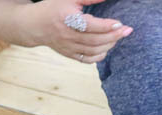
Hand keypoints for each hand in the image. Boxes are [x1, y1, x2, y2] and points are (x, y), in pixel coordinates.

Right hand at [0, 0, 131, 62]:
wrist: (34, 25)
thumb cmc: (54, 8)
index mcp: (67, 19)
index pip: (90, 26)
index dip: (107, 26)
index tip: (120, 23)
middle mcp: (67, 35)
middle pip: (94, 41)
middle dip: (113, 37)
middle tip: (127, 31)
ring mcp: (67, 47)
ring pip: (92, 51)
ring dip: (108, 46)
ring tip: (117, 38)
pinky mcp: (68, 54)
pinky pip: (86, 59)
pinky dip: (98, 56)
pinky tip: (106, 49)